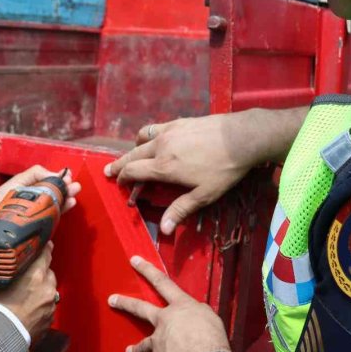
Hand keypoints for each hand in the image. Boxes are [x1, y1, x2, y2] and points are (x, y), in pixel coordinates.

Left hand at [0, 165, 80, 218]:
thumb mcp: (18, 181)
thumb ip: (35, 173)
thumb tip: (55, 174)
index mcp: (33, 192)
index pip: (51, 186)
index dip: (61, 181)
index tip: (68, 178)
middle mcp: (37, 203)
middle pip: (56, 196)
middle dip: (67, 191)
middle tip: (75, 188)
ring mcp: (37, 215)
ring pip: (55, 207)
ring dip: (66, 201)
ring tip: (73, 197)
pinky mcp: (37, 228)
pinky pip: (51, 219)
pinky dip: (60, 212)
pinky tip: (66, 206)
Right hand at [0, 242, 56, 340]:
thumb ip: (0, 270)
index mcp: (35, 274)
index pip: (46, 253)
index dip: (44, 247)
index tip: (44, 244)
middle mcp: (47, 288)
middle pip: (48, 272)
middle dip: (40, 272)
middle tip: (27, 275)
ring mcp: (50, 305)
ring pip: (49, 290)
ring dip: (41, 289)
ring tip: (26, 295)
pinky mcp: (50, 320)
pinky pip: (47, 307)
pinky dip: (40, 305)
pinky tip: (27, 309)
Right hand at [104, 114, 258, 233]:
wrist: (241, 137)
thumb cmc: (224, 169)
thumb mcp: (204, 194)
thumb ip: (180, 209)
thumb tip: (163, 230)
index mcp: (163, 167)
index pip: (132, 172)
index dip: (122, 178)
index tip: (117, 183)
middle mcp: (160, 147)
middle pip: (131, 155)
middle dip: (119, 164)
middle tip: (109, 170)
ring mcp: (168, 132)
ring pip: (141, 139)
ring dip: (133, 149)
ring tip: (133, 155)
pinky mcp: (178, 122)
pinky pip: (155, 128)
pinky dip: (148, 136)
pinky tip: (156, 140)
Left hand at [108, 256, 229, 351]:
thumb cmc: (214, 339)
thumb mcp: (211, 319)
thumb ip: (198, 314)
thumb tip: (193, 317)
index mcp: (181, 306)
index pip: (162, 282)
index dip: (148, 270)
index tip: (134, 260)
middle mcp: (165, 319)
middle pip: (141, 308)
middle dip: (125, 303)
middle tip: (112, 300)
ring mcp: (158, 339)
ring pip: (143, 343)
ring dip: (136, 349)